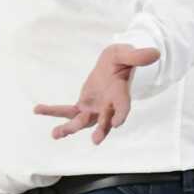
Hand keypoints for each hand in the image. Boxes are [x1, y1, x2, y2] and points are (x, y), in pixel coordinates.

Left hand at [35, 44, 159, 144]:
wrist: (113, 65)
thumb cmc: (122, 59)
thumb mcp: (127, 54)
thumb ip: (137, 56)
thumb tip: (155, 53)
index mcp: (120, 94)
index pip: (123, 107)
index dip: (121, 116)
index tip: (116, 124)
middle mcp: (108, 107)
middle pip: (103, 121)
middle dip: (100, 130)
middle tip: (96, 140)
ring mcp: (95, 109)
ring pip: (82, 122)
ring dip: (69, 128)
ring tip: (55, 134)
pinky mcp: (83, 106)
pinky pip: (67, 111)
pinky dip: (52, 110)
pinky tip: (37, 109)